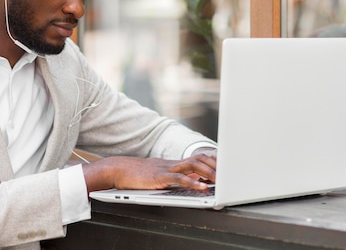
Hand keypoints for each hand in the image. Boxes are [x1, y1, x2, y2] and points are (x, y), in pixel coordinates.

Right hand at [83, 154, 216, 192]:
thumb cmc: (137, 175)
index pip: (197, 157)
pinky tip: (201, 188)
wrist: (118, 169)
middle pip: (199, 158)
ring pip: (192, 165)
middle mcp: (172, 163)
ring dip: (208, 172)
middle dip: (215, 166)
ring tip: (220, 180)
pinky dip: (192, 182)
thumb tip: (195, 182)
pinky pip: (178, 178)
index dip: (213, 160)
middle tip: (228, 174)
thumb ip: (176, 177)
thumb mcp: (159, 175)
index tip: (226, 165)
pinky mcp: (159, 177)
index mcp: (173, 163)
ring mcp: (166, 168)